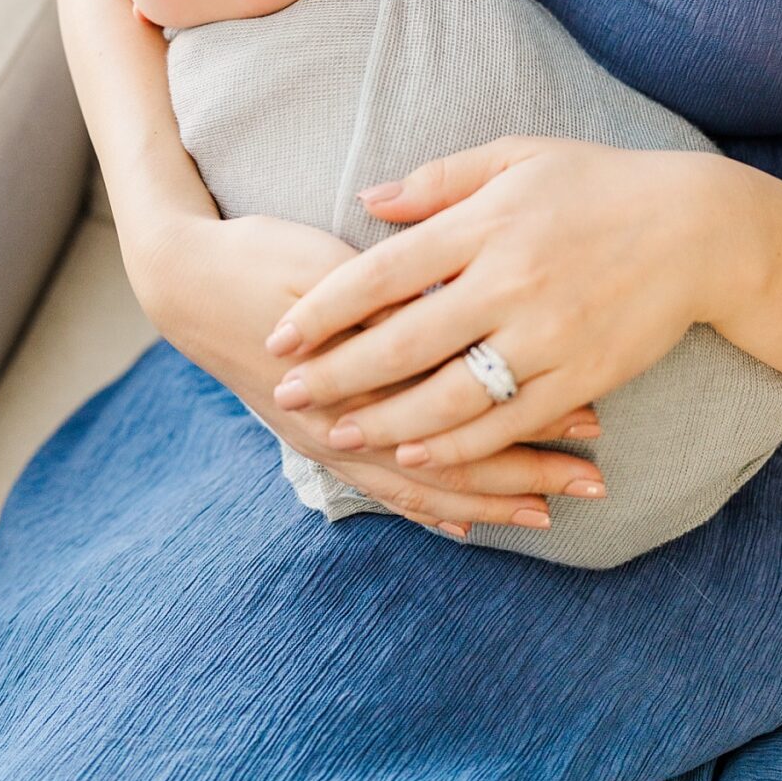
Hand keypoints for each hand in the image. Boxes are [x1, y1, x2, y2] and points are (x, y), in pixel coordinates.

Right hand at [150, 215, 598, 536]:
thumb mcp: (332, 264)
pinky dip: (428, 506)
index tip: (591, 418)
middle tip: (594, 476)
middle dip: (526, 466)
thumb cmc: (268, 257)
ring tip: (551, 507)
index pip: (461, 403)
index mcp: (360, 368)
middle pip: (454, 455)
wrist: (187, 284)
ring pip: (424, 482)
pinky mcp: (320, 440)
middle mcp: (347, 418)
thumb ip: (397, 296)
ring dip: (488, 495)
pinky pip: (383, 489)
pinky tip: (466, 523)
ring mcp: (332, 437)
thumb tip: (466, 310)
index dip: (528, 414)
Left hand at [263, 137, 723, 474]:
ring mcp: (548, 335)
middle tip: (287, 392)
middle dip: (337, 373)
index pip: (385, 271)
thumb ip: (440, 180)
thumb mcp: (521, 157)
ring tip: (338, 432)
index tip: (281, 332)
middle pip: (404, 341)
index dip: (324, 307)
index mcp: (489, 224)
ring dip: (384, 419)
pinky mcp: (581, 375)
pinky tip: (415, 449)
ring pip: (448, 394)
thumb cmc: (602, 185)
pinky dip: (456, 442)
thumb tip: (367, 200)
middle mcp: (512, 282)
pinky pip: (506, 420)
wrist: (700, 230)